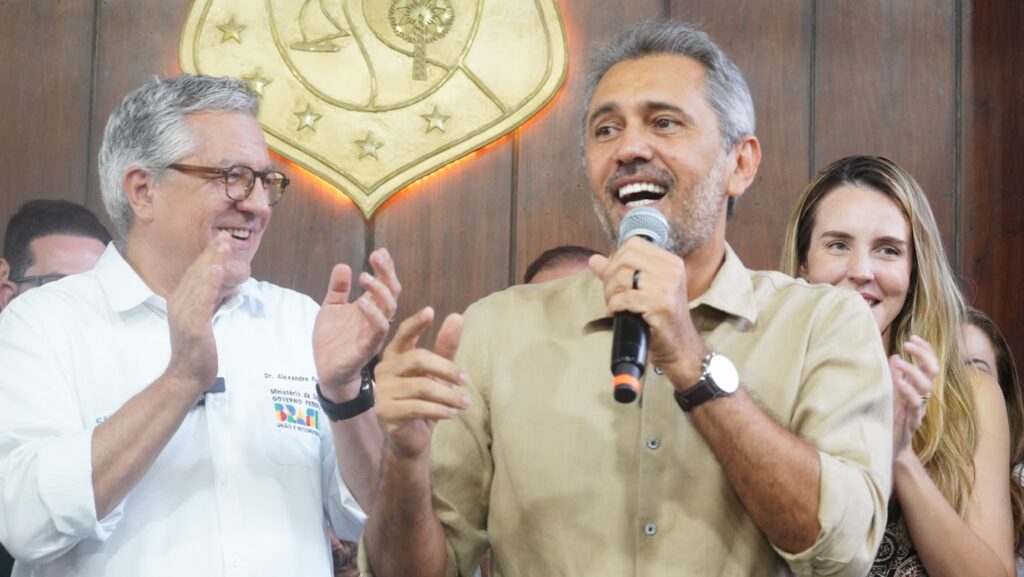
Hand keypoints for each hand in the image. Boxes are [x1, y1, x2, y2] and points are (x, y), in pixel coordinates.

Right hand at [164, 232, 230, 395]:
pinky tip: (215, 271)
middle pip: (197, 273)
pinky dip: (209, 285)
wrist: (187, 375)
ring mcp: (185, 314)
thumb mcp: (202, 318)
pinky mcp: (194, 326)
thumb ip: (207, 301)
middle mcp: (179, 303)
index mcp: (181, 300)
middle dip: (211, 253)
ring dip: (211, 262)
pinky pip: (202, 302)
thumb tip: (219, 284)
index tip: (221, 239)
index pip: (195, 272)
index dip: (208, 255)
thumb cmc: (198, 349)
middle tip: (224, 235)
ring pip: (199, 283)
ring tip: (222, 245)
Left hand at [313, 248, 399, 398]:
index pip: (384, 284)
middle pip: (392, 292)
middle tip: (377, 256)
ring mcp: (374, 332)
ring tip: (365, 276)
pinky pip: (378, 329)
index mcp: (370, 307)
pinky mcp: (368, 346)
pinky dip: (372, 314)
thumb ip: (338, 289)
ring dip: (379, 290)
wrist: (326, 370)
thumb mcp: (331, 308)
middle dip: (387, 272)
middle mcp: (377, 317)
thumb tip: (343, 266)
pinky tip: (361, 302)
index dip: (384, 268)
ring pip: (389, 308)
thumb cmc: (332, 340)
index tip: (379, 251)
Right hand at [374, 307, 467, 459]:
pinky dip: (440, 410)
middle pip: (418, 359)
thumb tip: (456, 317)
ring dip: (448, 395)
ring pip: (421, 386)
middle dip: (446, 369)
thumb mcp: (438, 374)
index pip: (403, 334)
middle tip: (466, 381)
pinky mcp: (385, 412)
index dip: (416, 323)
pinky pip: (418, 407)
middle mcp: (383, 370)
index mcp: (394, 355)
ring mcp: (382, 391)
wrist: (410, 439)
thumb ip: (445, 348)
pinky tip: (453, 414)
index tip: (430, 311)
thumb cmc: (423, 401)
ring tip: (465, 403)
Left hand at [588, 238, 707, 387]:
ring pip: (622, 278)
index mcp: (670, 262)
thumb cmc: (660, 319)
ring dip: (610, 295)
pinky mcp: (661, 306)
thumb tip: (594, 260)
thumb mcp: (642, 290)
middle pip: (625, 259)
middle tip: (611, 296)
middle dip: (609, 278)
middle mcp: (672, 271)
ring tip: (614, 307)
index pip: (633, 245)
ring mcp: (667, 288)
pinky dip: (614, 307)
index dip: (616, 260)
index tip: (615, 279)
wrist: (679, 347)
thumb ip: (618, 273)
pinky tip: (618, 315)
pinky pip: (624, 298)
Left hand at [890, 335, 937, 457]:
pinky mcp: (912, 420)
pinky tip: (898, 382)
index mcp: (919, 388)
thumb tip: (894, 356)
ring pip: (926, 386)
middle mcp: (922, 396)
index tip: (914, 336)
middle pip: (933, 371)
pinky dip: (907, 390)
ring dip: (912, 370)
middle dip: (923, 354)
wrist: (892, 448)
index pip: (929, 364)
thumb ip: (895, 377)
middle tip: (907, 343)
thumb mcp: (893, 394)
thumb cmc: (891, 419)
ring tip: (898, 360)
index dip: (925, 349)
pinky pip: (915, 403)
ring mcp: (919, 408)